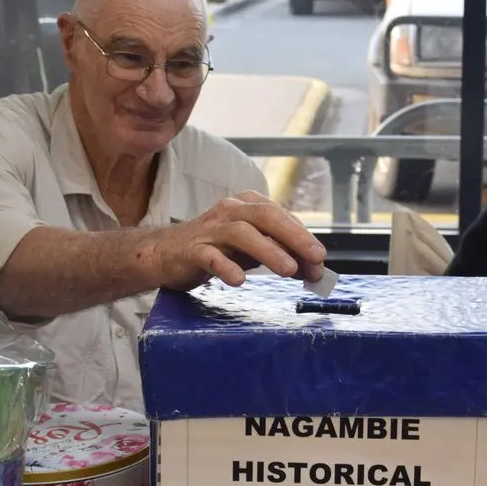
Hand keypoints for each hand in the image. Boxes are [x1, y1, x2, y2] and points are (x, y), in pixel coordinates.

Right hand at [151, 192, 326, 289]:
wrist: (165, 253)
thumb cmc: (216, 248)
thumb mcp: (252, 249)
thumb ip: (282, 254)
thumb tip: (316, 270)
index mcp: (248, 206)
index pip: (282, 218)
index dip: (304, 239)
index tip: (321, 262)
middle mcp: (230, 211)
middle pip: (265, 216)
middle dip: (294, 236)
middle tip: (316, 258)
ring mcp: (210, 230)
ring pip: (241, 233)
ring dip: (268, 250)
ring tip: (288, 270)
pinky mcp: (192, 250)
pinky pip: (209, 256)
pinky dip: (225, 267)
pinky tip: (239, 280)